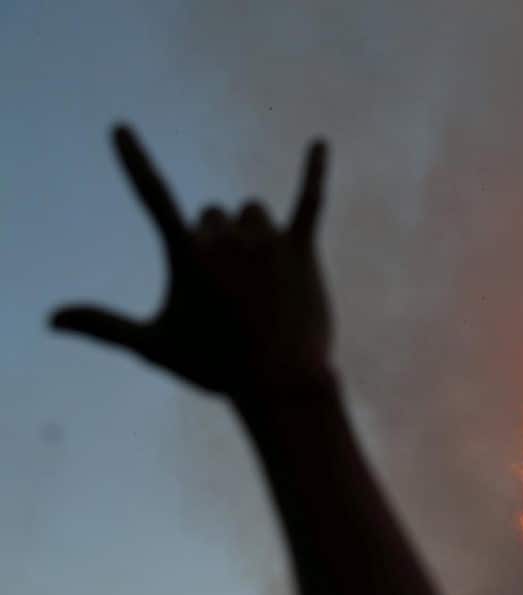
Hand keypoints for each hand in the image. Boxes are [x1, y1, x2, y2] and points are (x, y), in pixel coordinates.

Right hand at [52, 125, 331, 396]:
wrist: (280, 385)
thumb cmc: (214, 367)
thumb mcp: (152, 346)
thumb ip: (103, 325)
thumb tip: (49, 319)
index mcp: (186, 254)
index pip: (152, 195)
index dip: (134, 161)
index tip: (121, 129)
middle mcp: (225, 237)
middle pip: (213, 216)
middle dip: (216, 244)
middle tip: (231, 296)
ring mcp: (267, 241)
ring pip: (253, 213)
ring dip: (253, 234)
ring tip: (261, 283)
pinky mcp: (303, 250)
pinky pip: (310, 200)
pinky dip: (315, 171)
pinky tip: (320, 143)